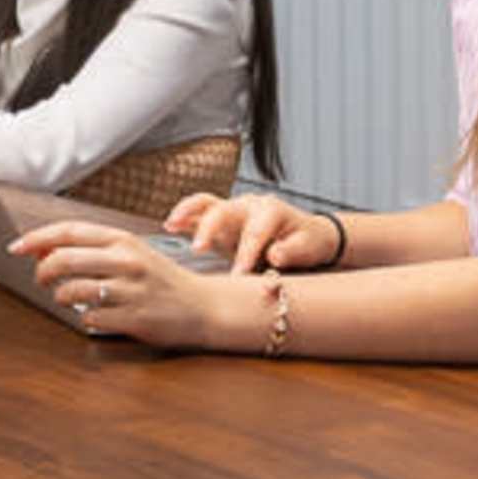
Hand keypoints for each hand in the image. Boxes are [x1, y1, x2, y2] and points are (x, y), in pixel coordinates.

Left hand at [11, 219, 240, 345]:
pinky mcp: (136, 318)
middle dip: (42, 272)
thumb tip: (40, 250)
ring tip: (67, 298)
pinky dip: (83, 318)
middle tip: (41, 280)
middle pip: (63, 260)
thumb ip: (90, 250)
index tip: (15, 247)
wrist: (204, 306)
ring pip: (72, 291)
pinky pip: (90, 318)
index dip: (36, 238)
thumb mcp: (129, 254)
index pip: (68, 232)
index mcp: (123, 240)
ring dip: (60, 297)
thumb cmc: (159, 279)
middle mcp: (127, 261)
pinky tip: (93, 316)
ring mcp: (132, 290)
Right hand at [171, 189, 341, 274]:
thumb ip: (292, 252)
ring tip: (171, 224)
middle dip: (209, 230)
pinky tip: (169, 225)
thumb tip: (275, 255)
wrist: (307, 235)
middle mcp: (248, 205)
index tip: (238, 275)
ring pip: (206, 203)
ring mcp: (233, 210)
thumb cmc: (308, 242)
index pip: (253, 232)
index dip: (245, 253)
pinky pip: (199, 212)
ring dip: (187, 212)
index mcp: (271, 210)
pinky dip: (184, 217)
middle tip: (199, 250)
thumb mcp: (308, 247)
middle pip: (223, 211)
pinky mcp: (222, 220)